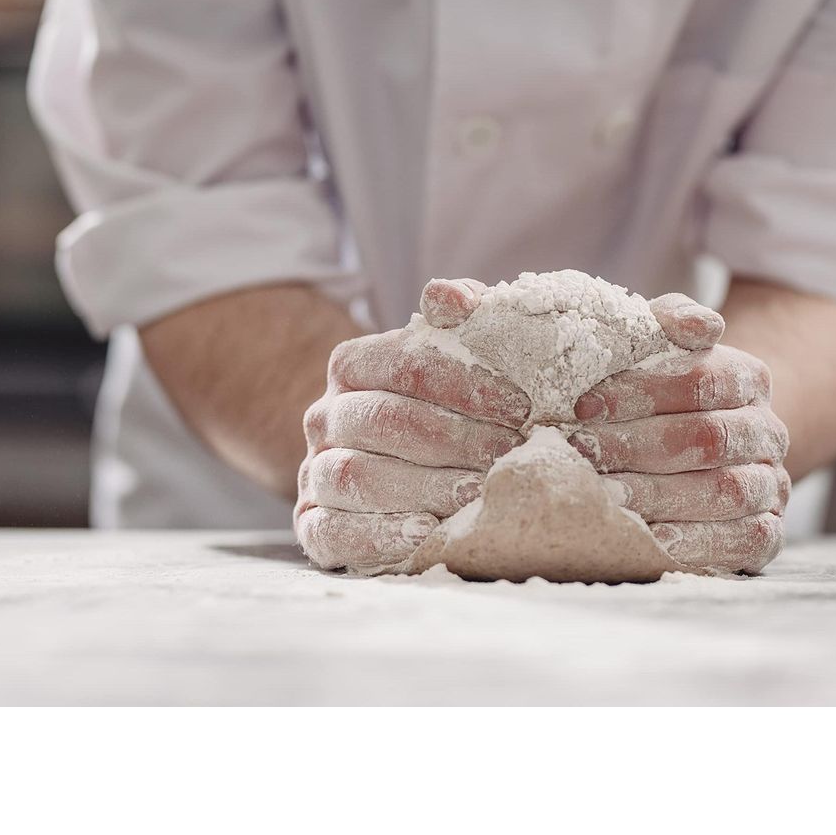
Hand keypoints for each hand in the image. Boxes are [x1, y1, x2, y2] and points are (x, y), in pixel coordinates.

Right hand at [295, 278, 528, 570]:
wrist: (399, 462)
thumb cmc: (442, 404)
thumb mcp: (458, 354)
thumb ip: (463, 316)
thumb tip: (453, 298)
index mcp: (352, 365)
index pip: (403, 364)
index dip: (465, 383)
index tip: (520, 405)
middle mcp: (324, 417)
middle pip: (385, 421)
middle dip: (456, 439)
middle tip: (511, 454)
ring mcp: (314, 473)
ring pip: (356, 476)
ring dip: (425, 487)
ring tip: (478, 495)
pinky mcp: (314, 526)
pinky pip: (332, 534)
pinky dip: (379, 536)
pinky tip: (428, 534)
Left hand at [571, 293, 789, 573]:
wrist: (695, 448)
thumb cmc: (658, 394)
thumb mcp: (656, 348)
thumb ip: (666, 324)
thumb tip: (699, 324)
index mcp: (748, 378)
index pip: (702, 379)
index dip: (642, 391)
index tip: (584, 405)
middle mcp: (767, 431)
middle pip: (708, 438)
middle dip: (637, 446)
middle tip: (582, 453)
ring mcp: (771, 484)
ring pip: (724, 491)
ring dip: (658, 495)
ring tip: (604, 496)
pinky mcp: (766, 533)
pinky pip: (743, 542)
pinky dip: (696, 542)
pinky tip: (649, 538)